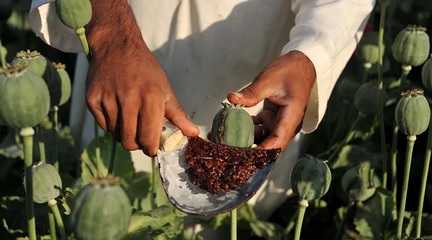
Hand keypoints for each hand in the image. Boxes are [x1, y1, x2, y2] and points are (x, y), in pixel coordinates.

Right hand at [85, 0, 198, 155]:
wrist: (117, 46)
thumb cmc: (145, 69)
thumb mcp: (165, 88)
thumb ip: (178, 115)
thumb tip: (193, 134)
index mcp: (150, 97)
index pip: (148, 138)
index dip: (150, 148)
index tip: (152, 147)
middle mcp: (128, 98)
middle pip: (129, 141)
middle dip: (137, 144)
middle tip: (140, 137)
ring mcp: (108, 99)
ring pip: (115, 134)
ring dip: (124, 133)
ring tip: (130, 119)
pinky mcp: (92, 99)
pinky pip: (102, 125)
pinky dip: (111, 124)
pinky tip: (117, 111)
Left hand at [227, 51, 314, 149]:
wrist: (301, 65)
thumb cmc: (289, 71)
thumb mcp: (268, 80)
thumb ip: (251, 93)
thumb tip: (231, 99)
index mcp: (291, 117)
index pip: (277, 141)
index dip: (262, 152)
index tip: (244, 156)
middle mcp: (287, 124)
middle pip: (270, 145)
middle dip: (252, 151)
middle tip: (230, 152)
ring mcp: (280, 122)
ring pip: (264, 139)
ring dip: (248, 141)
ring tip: (228, 142)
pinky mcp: (273, 119)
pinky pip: (260, 130)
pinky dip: (248, 131)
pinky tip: (233, 130)